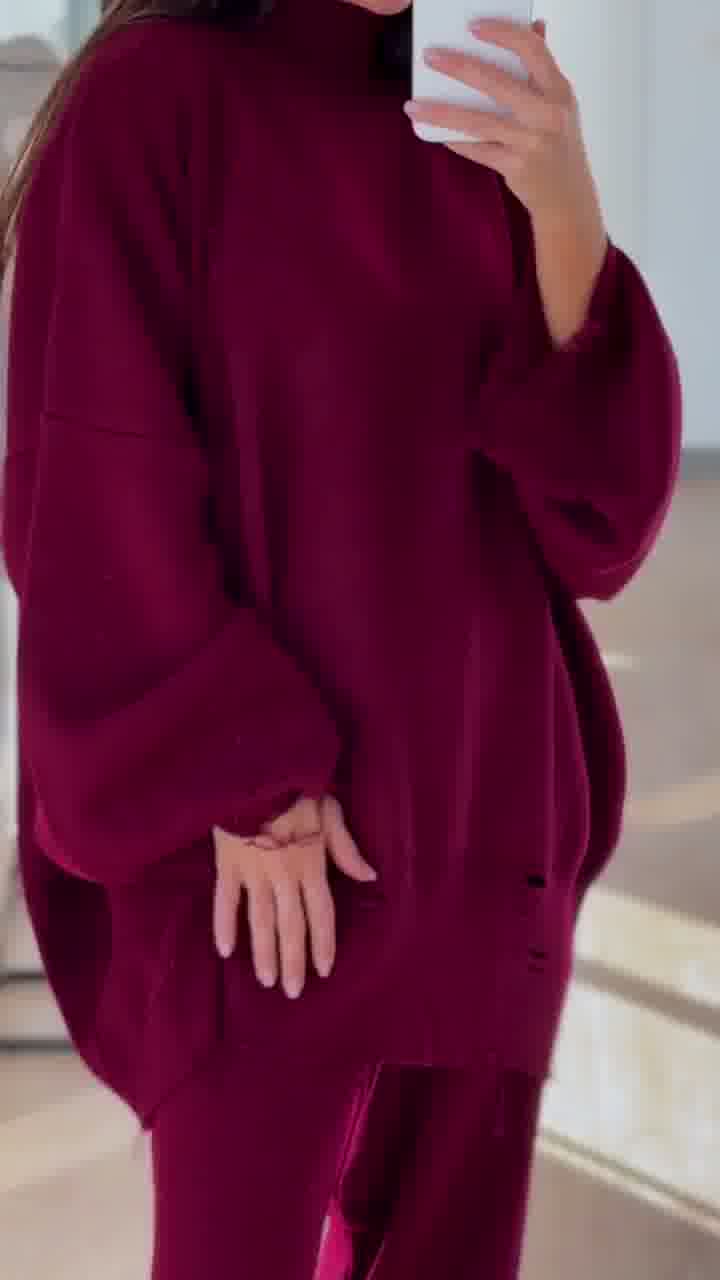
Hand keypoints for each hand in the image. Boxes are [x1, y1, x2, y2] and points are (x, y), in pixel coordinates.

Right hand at [212, 795, 376, 998]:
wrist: (257, 770)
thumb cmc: (297, 789)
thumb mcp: (330, 813)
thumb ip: (346, 848)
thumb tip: (370, 876)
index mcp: (311, 865)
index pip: (321, 914)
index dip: (323, 943)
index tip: (324, 970)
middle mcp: (284, 876)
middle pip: (291, 926)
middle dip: (293, 961)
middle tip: (293, 991)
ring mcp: (254, 873)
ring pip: (260, 921)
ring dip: (263, 952)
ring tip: (266, 980)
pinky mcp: (227, 864)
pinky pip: (224, 900)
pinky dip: (224, 925)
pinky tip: (224, 950)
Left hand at [404, 18, 602, 229]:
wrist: (568, 197)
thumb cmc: (560, 145)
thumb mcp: (559, 104)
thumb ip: (542, 68)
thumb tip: (535, 25)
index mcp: (558, 90)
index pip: (532, 49)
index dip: (502, 33)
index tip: (473, 26)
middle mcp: (547, 114)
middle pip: (496, 82)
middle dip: (458, 67)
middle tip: (430, 57)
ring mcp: (531, 142)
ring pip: (478, 122)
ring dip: (441, 112)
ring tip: (414, 106)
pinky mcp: (515, 166)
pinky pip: (477, 150)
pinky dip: (456, 141)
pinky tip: (437, 133)